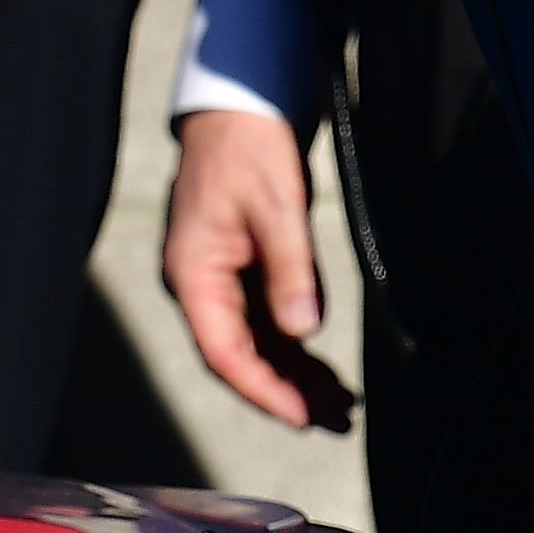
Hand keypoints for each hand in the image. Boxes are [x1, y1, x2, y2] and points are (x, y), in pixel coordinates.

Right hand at [160, 106, 350, 429]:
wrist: (237, 111)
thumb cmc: (247, 151)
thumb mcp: (277, 209)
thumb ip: (291, 272)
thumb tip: (304, 331)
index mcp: (192, 272)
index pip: (223, 350)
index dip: (262, 388)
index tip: (301, 415)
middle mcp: (199, 285)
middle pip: (238, 356)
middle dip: (284, 391)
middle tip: (335, 421)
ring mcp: (219, 281)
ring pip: (255, 344)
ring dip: (294, 375)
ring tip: (341, 406)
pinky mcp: (240, 272)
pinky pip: (265, 323)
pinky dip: (294, 348)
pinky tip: (325, 371)